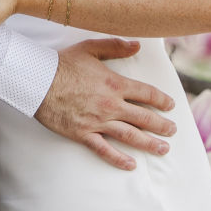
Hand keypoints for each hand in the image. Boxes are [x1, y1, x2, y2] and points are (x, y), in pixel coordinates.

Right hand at [36, 40, 175, 171]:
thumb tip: (137, 45)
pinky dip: (118, 159)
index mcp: (115, 84)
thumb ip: (116, 47)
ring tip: (163, 149)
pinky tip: (131, 165)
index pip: (146, 94)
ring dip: (149, 143)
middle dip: (161, 125)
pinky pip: (104, 150)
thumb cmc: (62, 64)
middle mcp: (111, 105)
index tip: (170, 105)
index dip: (162, 100)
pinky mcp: (83, 134)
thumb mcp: (90, 48)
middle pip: (144, 117)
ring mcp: (98, 122)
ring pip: (130, 135)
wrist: (37, 81)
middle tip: (173, 131)